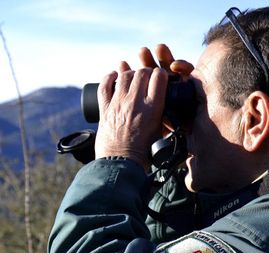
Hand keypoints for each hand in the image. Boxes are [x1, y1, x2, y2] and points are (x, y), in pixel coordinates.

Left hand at [94, 44, 193, 169]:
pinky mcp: (104, 109)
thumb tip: (164, 105)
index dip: (161, 74)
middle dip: (146, 72)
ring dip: (129, 73)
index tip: (160, 78)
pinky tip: (113, 75)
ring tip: (132, 78)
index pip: (159, 77)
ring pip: (124, 76)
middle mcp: (135, 103)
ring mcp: (118, 104)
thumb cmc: (142, 152)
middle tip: (146, 78)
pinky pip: (104, 86)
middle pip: (142, 73)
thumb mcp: (159, 132)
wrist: (120, 163)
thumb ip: (162, 115)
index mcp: (152, 109)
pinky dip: (109, 78)